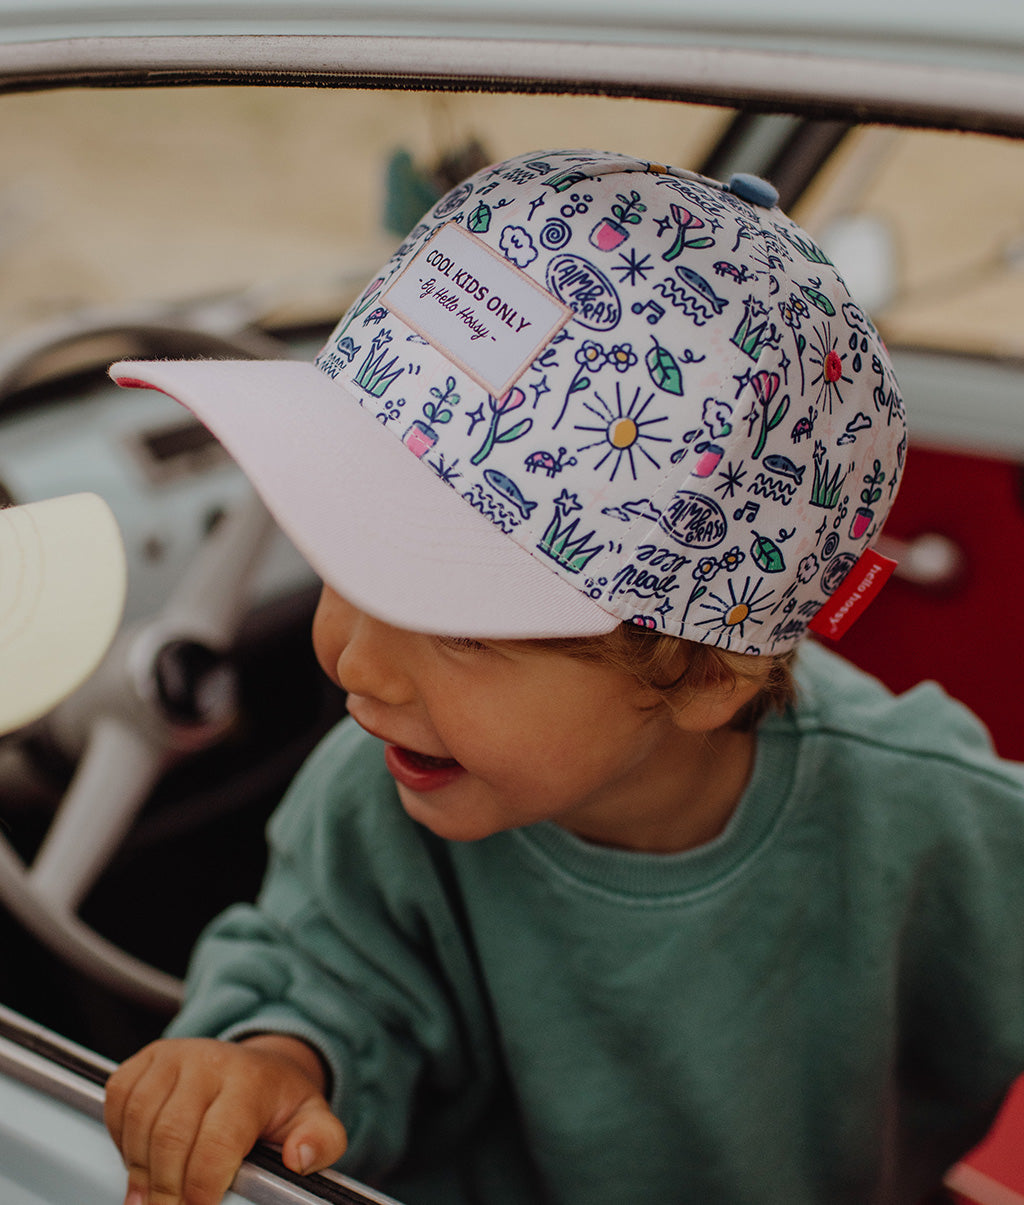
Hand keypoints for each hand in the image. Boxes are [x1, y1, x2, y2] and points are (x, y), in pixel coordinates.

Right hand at [104, 1034, 348, 1204]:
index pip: (217, 1141)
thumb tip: (299, 1157)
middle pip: (171, 1136)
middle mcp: (209, 1061)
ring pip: (140, 1121)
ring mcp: (175, 1055)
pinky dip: (120, 1136)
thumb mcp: (313, 1120)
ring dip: (139, 1170)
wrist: (259, 1064)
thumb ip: (322, 1142)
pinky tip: (140, 1157)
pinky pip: (119, 1098)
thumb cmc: (279, 1102)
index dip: (202, 1187)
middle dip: (165, 1191)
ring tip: (150, 1199)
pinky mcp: (148, 1056)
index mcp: (250, 1080)